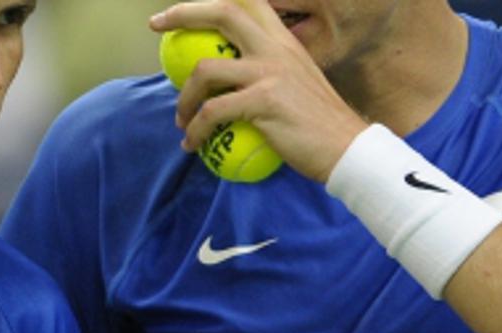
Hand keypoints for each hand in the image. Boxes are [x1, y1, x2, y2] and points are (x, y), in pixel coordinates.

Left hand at [150, 0, 367, 182]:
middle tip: (156, 27)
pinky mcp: (264, 101)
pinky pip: (212, 112)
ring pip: (205, 71)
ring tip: (181, 121)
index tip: (181, 8)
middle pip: (224, 11)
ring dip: (183, 98)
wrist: (346, 149)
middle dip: (183, 13)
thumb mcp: (296, 84)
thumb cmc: (317, 125)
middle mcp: (276, 47)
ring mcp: (270, 72)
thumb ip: (269, 73)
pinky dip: (195, 131)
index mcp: (283, 40)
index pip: (248, 1)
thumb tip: (234, 82)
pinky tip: (192, 146)